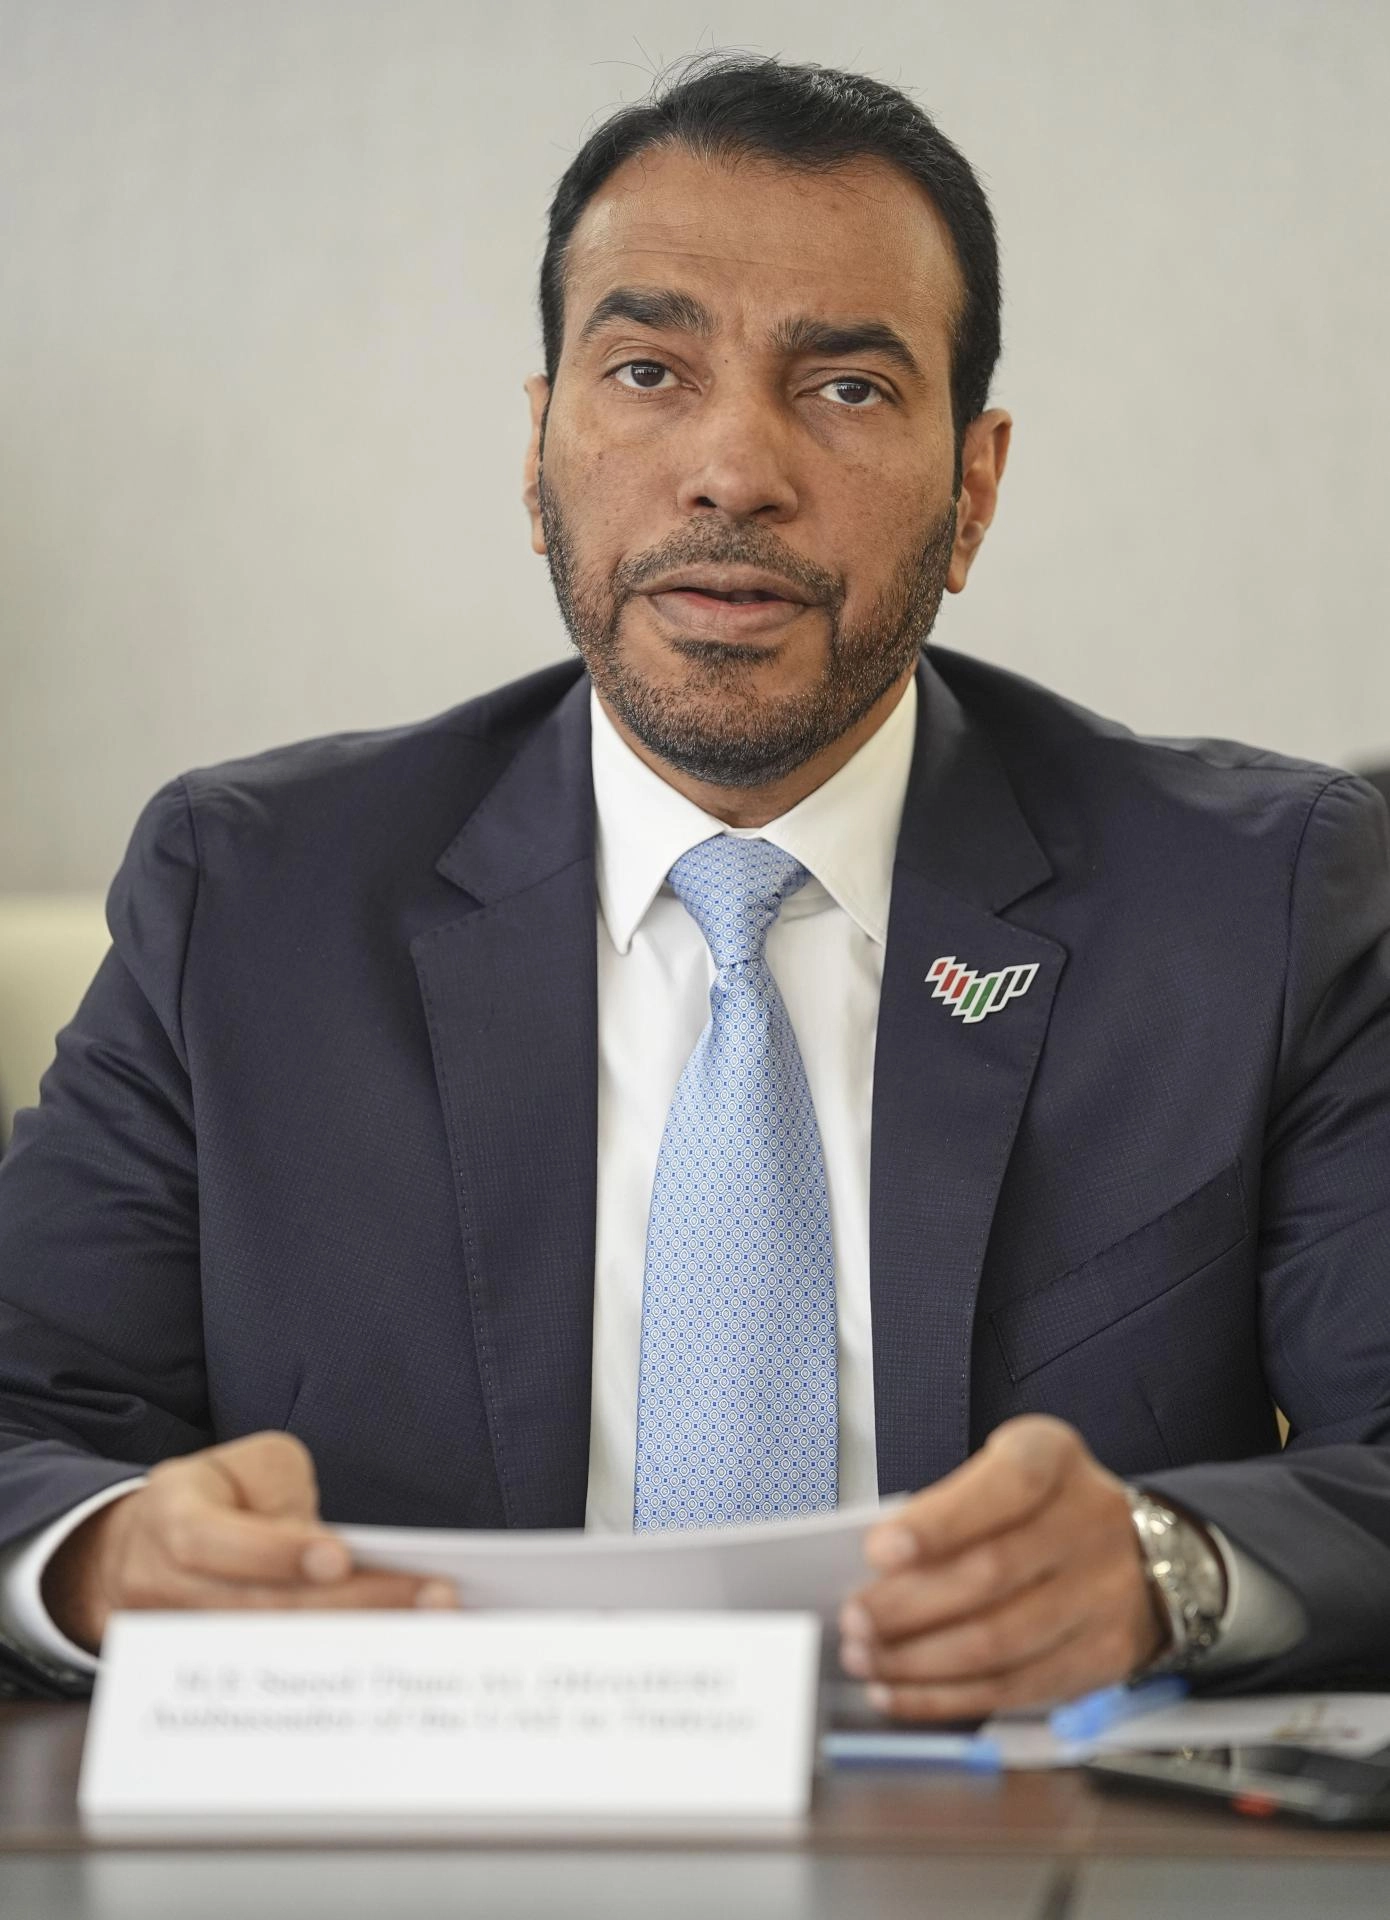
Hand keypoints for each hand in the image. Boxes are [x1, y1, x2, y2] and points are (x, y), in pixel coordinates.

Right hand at [42, 1432, 456, 1653]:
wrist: (142, 1549)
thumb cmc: (217, 1495)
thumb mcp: (250, 1466)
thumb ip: (287, 1500)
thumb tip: (336, 1563)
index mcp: (173, 1517)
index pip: (218, 1541)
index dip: (278, 1553)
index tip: (340, 1558)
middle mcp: (167, 1588)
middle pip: (260, 1610)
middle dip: (352, 1606)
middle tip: (431, 1600)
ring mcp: (185, 1644)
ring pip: (275, 1654)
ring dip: (357, 1645)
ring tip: (431, 1632)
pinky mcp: (215, 1676)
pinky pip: (280, 1677)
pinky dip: (339, 1670)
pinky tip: (400, 1659)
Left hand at [839, 1416, 1173, 1720]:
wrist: (1146, 1554)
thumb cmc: (1041, 1508)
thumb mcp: (1001, 1476)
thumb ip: (949, 1508)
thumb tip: (875, 1569)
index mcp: (1055, 1460)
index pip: (1005, 1487)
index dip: (939, 1522)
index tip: (878, 1550)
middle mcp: (1090, 1522)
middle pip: (991, 1574)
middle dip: (908, 1604)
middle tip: (854, 1618)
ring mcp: (1104, 1594)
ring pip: (999, 1642)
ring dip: (918, 1660)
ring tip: (864, 1659)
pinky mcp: (1103, 1657)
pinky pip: (1013, 1688)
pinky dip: (946, 1697)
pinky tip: (898, 1693)